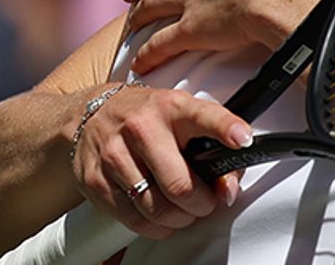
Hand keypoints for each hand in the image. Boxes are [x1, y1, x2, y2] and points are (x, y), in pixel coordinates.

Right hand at [71, 83, 252, 237]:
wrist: (92, 114)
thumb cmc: (148, 118)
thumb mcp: (183, 117)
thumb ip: (214, 148)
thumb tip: (227, 190)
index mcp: (172, 107)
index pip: (204, 116)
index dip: (226, 128)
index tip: (243, 139)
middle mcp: (142, 127)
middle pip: (180, 184)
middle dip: (201, 203)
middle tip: (205, 203)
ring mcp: (115, 153)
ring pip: (156, 208)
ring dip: (179, 218)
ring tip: (183, 211)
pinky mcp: (94, 179)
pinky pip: (133, 220)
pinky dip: (154, 226)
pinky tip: (160, 216)